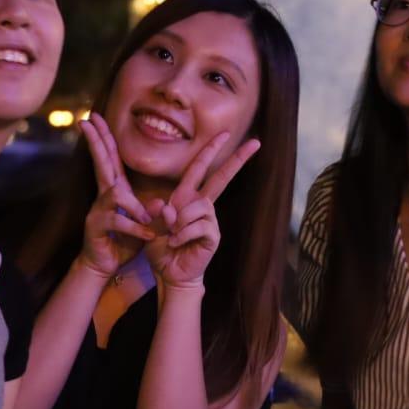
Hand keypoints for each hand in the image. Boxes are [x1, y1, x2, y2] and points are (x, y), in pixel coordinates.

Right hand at [77, 116, 157, 281]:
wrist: (106, 265)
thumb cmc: (126, 241)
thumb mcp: (144, 223)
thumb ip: (153, 212)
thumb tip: (160, 203)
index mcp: (116, 190)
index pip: (111, 157)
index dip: (104, 137)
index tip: (95, 117)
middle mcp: (104, 195)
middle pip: (100, 162)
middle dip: (95, 140)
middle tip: (86, 120)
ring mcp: (98, 209)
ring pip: (115, 193)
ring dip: (135, 206)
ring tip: (146, 220)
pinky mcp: (97, 226)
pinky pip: (118, 220)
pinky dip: (136, 228)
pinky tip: (147, 236)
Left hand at [146, 130, 260, 289]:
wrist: (170, 274)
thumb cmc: (161, 249)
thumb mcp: (152, 227)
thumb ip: (157, 213)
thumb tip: (166, 204)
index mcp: (186, 197)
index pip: (199, 169)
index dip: (210, 150)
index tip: (225, 133)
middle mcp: (202, 205)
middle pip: (221, 177)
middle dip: (237, 159)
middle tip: (256, 142)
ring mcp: (210, 220)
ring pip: (200, 206)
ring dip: (180, 220)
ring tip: (171, 234)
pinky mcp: (213, 236)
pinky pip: (199, 226)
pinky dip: (182, 234)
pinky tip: (176, 243)